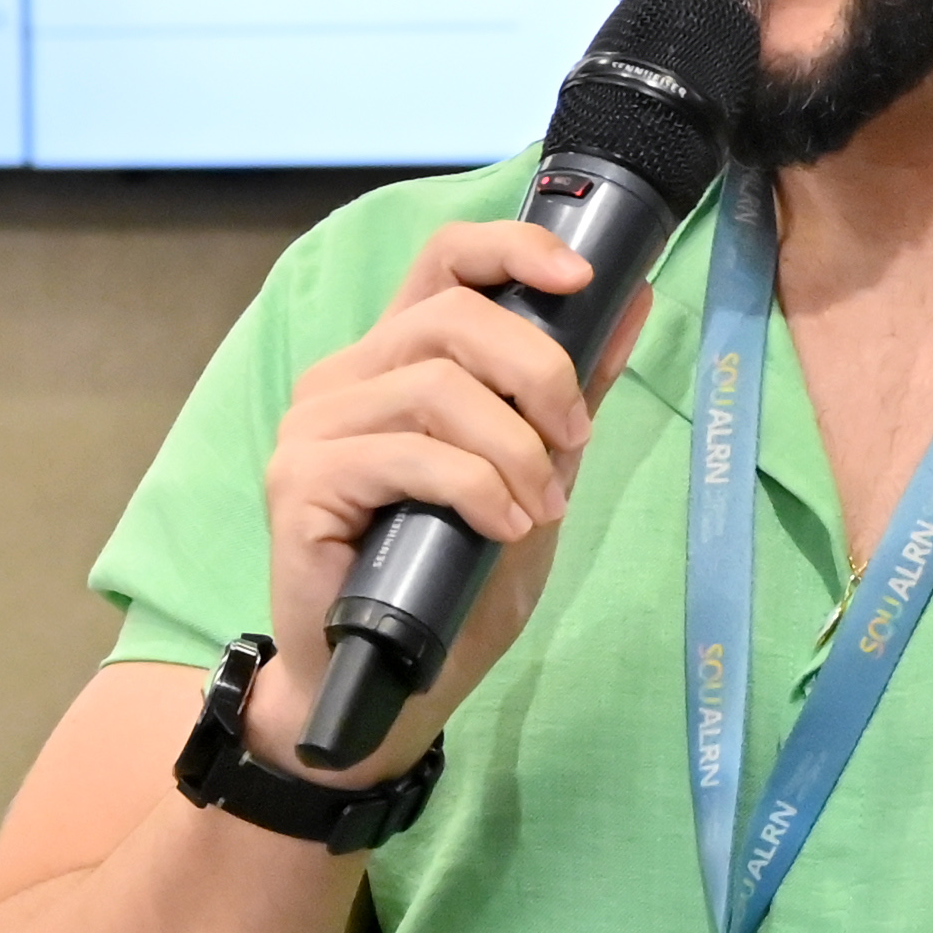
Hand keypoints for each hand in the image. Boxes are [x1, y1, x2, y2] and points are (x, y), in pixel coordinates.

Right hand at [250, 219, 647, 777]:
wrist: (384, 684)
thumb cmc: (451, 580)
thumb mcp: (533, 475)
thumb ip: (573, 393)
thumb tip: (632, 302)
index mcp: (396, 358)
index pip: (446, 258)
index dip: (516, 248)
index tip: (584, 279)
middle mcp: (346, 376)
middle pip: (453, 317)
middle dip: (539, 372)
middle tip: (574, 443)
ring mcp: (315, 426)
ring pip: (436, 386)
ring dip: (512, 449)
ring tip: (539, 507)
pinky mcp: (300, 481)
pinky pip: (409, 454)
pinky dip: (475, 488)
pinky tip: (503, 528)